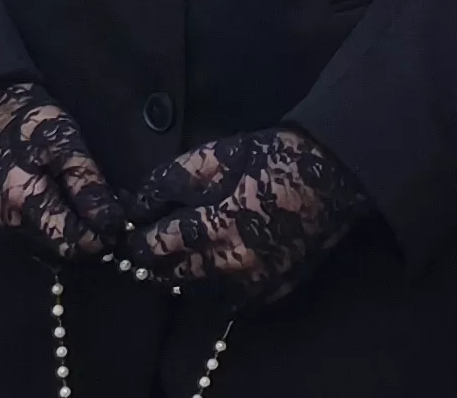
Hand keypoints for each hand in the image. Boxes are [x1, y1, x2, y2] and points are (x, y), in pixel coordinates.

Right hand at [0, 79, 128, 266]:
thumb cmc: (24, 119)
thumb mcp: (65, 143)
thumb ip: (88, 187)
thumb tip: (112, 224)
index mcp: (22, 203)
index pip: (71, 244)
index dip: (99, 237)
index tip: (117, 223)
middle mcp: (6, 225)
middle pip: (59, 253)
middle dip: (87, 239)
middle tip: (106, 213)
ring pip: (47, 251)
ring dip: (70, 236)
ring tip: (85, 207)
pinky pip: (33, 241)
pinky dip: (53, 230)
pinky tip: (63, 207)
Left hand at [123, 126, 368, 308]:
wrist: (331, 176)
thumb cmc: (270, 158)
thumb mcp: (216, 155)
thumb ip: (172, 179)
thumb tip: (138, 202)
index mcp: (216, 226)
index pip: (158, 247)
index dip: (136, 243)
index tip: (125, 238)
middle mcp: (234, 264)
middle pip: (175, 277)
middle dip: (154, 264)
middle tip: (142, 251)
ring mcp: (256, 284)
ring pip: (200, 293)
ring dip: (182, 278)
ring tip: (172, 259)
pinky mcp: (274, 292)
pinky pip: (232, 301)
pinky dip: (215, 288)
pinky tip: (210, 269)